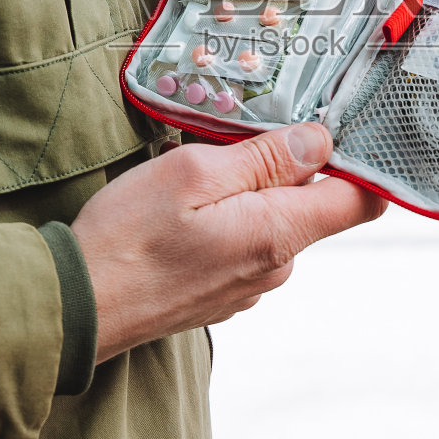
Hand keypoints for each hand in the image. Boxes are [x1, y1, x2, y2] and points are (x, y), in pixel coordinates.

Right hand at [72, 122, 385, 362]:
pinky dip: (224, 223)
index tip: (335, 130)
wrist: (76, 308)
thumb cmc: (127, 237)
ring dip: (246, 195)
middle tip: (230, 142)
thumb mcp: (193, 173)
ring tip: (193, 182)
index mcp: (278, 233)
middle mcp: (275, 267)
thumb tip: (320, 142)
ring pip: (272, 222)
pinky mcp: (221, 295)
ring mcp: (248, 287)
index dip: (360, 162)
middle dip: (285, 169)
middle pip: (312, 205)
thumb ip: (264, 157)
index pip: (362, 202)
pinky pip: (242, 245)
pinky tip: (181, 217)